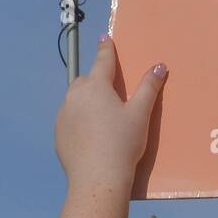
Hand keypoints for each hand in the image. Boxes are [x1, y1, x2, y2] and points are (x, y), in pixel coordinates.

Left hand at [54, 36, 167, 188]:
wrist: (97, 179)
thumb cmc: (122, 143)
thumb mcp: (140, 114)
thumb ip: (148, 88)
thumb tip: (158, 66)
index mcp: (96, 87)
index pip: (102, 61)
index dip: (105, 49)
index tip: (104, 38)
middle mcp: (75, 96)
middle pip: (86, 80)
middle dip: (96, 80)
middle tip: (110, 92)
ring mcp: (63, 115)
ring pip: (75, 100)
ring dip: (86, 101)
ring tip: (101, 118)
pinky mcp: (58, 134)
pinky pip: (70, 119)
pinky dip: (79, 120)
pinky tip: (91, 135)